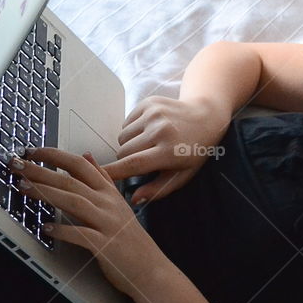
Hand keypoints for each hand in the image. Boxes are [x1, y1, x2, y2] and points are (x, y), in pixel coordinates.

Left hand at [10, 146, 166, 297]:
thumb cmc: (131, 240)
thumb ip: (102, 179)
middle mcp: (108, 205)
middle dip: (41, 170)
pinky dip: (62, 230)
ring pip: (74, 202)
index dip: (55, 155)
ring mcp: (107, 224)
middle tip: (17, 165)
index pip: (80, 165)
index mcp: (110, 193)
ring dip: (46, 193)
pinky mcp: (105, 245)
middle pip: (71, 181)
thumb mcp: (118, 203)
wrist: (150, 270)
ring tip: (23, 187)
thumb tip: (86, 156)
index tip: (33, 151)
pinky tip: (45, 228)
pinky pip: (81, 235)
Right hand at [102, 96, 229, 204]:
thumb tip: (134, 199)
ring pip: (122, 137)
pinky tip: (149, 131)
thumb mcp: (182, 175)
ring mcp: (153, 114)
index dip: (113, 172)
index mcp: (169, 151)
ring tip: (148, 144)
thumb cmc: (194, 151)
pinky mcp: (148, 103)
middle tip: (143, 160)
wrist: (206, 117)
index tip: (97, 177)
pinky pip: (126, 123)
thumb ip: (158, 189)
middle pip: (123, 152)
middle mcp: (160, 130)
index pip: (133, 164)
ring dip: (129, 144)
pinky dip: (132, 130)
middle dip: (126, 160)